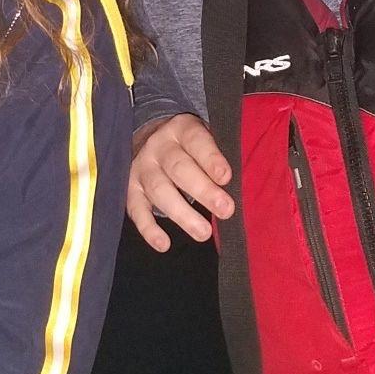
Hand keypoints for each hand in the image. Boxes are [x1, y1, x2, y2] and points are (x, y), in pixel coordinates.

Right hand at [127, 114, 233, 250]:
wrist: (149, 136)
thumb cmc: (189, 145)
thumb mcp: (203, 138)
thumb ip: (218, 156)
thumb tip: (244, 182)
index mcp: (182, 129)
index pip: (196, 141)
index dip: (211, 159)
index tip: (226, 177)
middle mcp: (158, 146)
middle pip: (178, 167)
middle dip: (203, 190)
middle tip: (226, 210)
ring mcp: (141, 168)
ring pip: (159, 190)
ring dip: (182, 213)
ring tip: (204, 233)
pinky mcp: (130, 189)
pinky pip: (136, 209)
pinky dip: (148, 229)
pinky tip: (164, 244)